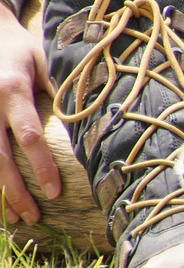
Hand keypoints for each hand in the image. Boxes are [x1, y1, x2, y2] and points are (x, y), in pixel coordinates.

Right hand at [0, 0, 59, 223]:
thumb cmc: (24, 49)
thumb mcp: (48, 61)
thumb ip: (64, 90)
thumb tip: (91, 120)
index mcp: (12, 90)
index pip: (27, 135)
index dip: (41, 165)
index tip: (55, 191)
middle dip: (16, 189)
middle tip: (35, 216)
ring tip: (16, 218)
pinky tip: (0, 201)